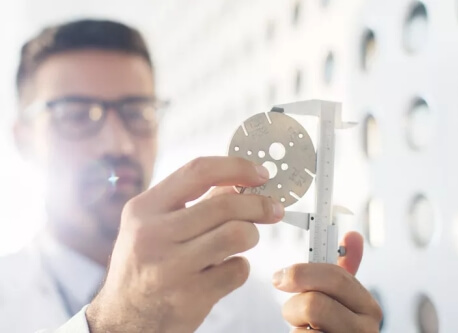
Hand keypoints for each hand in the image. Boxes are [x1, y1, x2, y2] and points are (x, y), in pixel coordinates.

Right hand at [86, 157, 284, 332]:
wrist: (125, 320)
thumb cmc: (144, 266)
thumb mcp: (153, 226)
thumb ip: (194, 202)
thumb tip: (238, 182)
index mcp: (143, 209)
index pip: (198, 171)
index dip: (237, 167)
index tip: (260, 173)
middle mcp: (152, 235)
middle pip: (225, 204)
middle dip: (258, 204)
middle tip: (272, 208)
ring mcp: (171, 268)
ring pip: (237, 234)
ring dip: (251, 234)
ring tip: (245, 238)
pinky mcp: (190, 297)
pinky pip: (237, 270)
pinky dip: (240, 266)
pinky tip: (227, 269)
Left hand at [273, 232, 382, 331]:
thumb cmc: (334, 327)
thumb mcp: (342, 299)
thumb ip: (345, 270)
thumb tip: (353, 235)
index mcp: (368, 307)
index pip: (335, 278)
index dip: (303, 272)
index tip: (282, 275)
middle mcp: (365, 331)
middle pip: (313, 303)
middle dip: (293, 302)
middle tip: (288, 305)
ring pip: (301, 328)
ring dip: (294, 326)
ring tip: (302, 328)